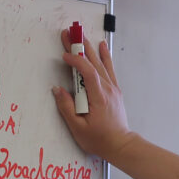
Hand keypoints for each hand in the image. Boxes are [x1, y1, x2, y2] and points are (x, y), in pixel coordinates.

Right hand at [53, 29, 135, 162]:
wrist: (120, 145)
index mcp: (99, 97)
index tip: (64, 56)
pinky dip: (105, 56)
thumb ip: (67, 108)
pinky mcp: (114, 91)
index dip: (76, 61)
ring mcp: (112, 89)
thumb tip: (58, 90)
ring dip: (89, 48)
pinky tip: (102, 46)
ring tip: (80, 35)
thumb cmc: (99, 139)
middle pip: (93, 63)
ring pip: (101, 64)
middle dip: (79, 47)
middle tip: (68, 34)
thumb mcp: (78, 128)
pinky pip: (109, 69)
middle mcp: (108, 90)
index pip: (88, 72)